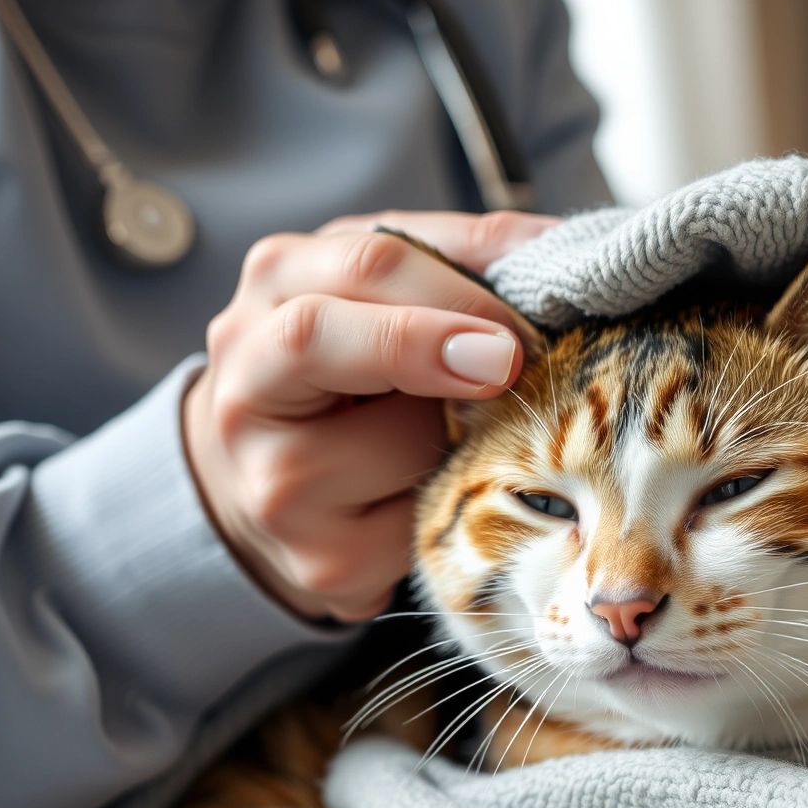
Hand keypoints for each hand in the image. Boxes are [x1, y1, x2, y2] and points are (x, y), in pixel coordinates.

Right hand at [184, 210, 556, 621]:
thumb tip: (561, 244)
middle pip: (319, 338)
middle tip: (507, 363)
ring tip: (452, 435)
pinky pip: (425, 527)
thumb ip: (465, 256)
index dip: (453, 291)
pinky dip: (457, 505)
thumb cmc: (358, 370)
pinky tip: (441, 494)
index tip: (517, 321)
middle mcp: (246, 384)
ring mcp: (272, 484)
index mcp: (274, 289)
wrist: (281, 482)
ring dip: (456, 438)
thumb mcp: (394, 291)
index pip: (360, 266)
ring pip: (398, 448)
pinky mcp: (321, 564)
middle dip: (425, 345)